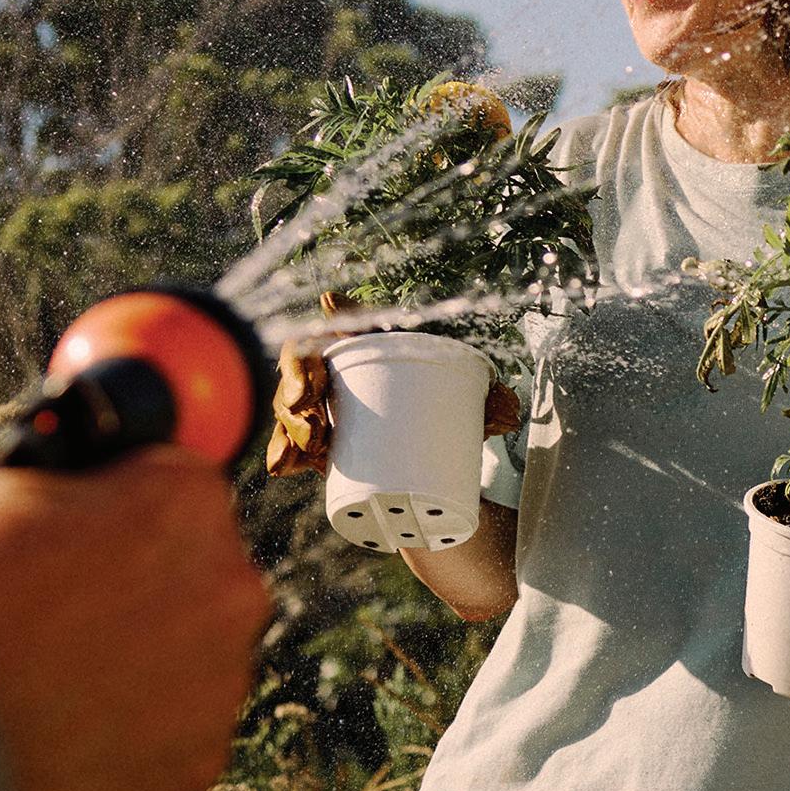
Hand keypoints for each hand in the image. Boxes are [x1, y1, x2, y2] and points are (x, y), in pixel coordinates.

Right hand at [0, 445, 271, 790]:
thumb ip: (2, 474)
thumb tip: (4, 487)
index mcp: (181, 501)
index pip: (169, 483)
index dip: (110, 503)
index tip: (70, 531)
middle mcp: (227, 591)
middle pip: (188, 576)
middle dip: (128, 587)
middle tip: (45, 612)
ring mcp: (219, 690)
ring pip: (183, 664)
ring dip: (130, 667)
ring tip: (36, 685)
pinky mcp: (194, 772)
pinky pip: (166, 742)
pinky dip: (121, 741)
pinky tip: (49, 740)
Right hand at [264, 342, 521, 477]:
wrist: (439, 471)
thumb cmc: (446, 416)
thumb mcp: (472, 406)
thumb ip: (493, 404)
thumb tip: (507, 408)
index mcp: (367, 352)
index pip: (338, 329)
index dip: (326, 323)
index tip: (326, 319)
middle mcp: (337, 377)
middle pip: (300, 367)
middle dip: (296, 385)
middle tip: (313, 413)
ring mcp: (322, 412)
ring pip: (289, 407)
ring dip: (290, 423)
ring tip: (312, 445)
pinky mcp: (317, 448)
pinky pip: (289, 446)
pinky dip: (283, 455)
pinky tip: (282, 468)